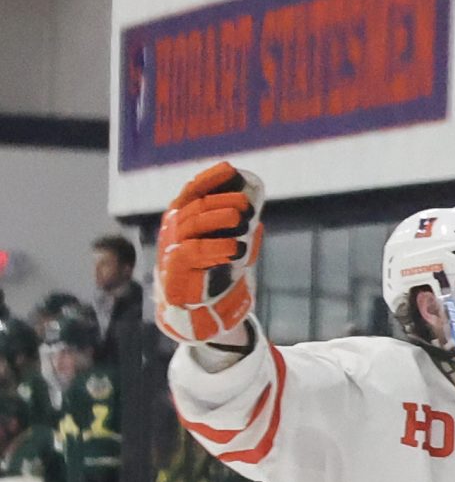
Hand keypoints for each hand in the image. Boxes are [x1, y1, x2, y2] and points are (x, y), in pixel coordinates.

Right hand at [156, 160, 265, 343]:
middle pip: (194, 206)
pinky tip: (234, 248)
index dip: (209, 179)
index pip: (193, 191)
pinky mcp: (175, 270)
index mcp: (184, 219)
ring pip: (192, 224)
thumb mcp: (227, 246)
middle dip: (220, 200)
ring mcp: (172, 248)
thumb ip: (238, 230)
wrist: (199, 312)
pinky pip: (192, 252)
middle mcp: (174, 230)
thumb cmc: (213, 273)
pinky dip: (214, 247)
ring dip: (217, 218)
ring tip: (241, 219)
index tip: (230, 170)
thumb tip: (256, 211)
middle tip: (245, 203)